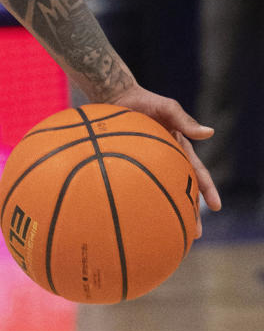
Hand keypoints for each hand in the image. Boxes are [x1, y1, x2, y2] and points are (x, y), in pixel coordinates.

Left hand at [109, 83, 220, 227]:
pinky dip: (138, 201)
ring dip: (167, 211)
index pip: (198, 173)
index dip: (208, 190)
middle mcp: (167, 160)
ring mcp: (148, 164)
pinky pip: (136, 186)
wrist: (116, 97)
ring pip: (161, 193)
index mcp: (180, 149)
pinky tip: (133, 217)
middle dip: (191, 212)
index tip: (216, 207)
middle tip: (196, 233)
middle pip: (182, 190)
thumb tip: (210, 133)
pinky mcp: (130, 164)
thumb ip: (186, 121)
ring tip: (169, 232)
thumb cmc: (144, 101)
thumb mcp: (168, 108)